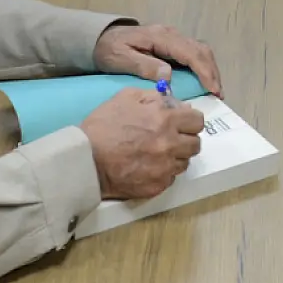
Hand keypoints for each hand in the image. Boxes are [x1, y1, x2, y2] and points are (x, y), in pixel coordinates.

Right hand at [80, 88, 204, 199]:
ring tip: (158, 154)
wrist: (85, 160)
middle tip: (171, 139)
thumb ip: (153, 96)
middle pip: (195, 144)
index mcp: (165, 119)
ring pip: (184, 163)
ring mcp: (165, 167)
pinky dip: (163, 172)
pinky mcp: (157, 186)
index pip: (197, 121)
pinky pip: (170, 178)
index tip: (181, 123)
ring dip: (176, 157)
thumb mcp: (125, 97)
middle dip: (185, 139)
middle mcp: (170, 144)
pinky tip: (148, 167)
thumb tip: (172, 101)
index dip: (189, 121)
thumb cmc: (103, 126)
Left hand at [94, 23, 223, 96]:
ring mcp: (172, 38)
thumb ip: (144, 65)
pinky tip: (203, 82)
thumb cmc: (109, 49)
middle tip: (218, 94)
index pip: (190, 52)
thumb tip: (169, 75)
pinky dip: (202, 67)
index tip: (213, 89)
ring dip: (209, 69)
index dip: (204, 71)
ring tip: (214, 91)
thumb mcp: (121, 58)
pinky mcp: (171, 44)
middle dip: (212, 72)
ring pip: (200, 50)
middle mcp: (170, 34)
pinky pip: (192, 53)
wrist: (100, 37)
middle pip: (200, 50)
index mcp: (160, 37)